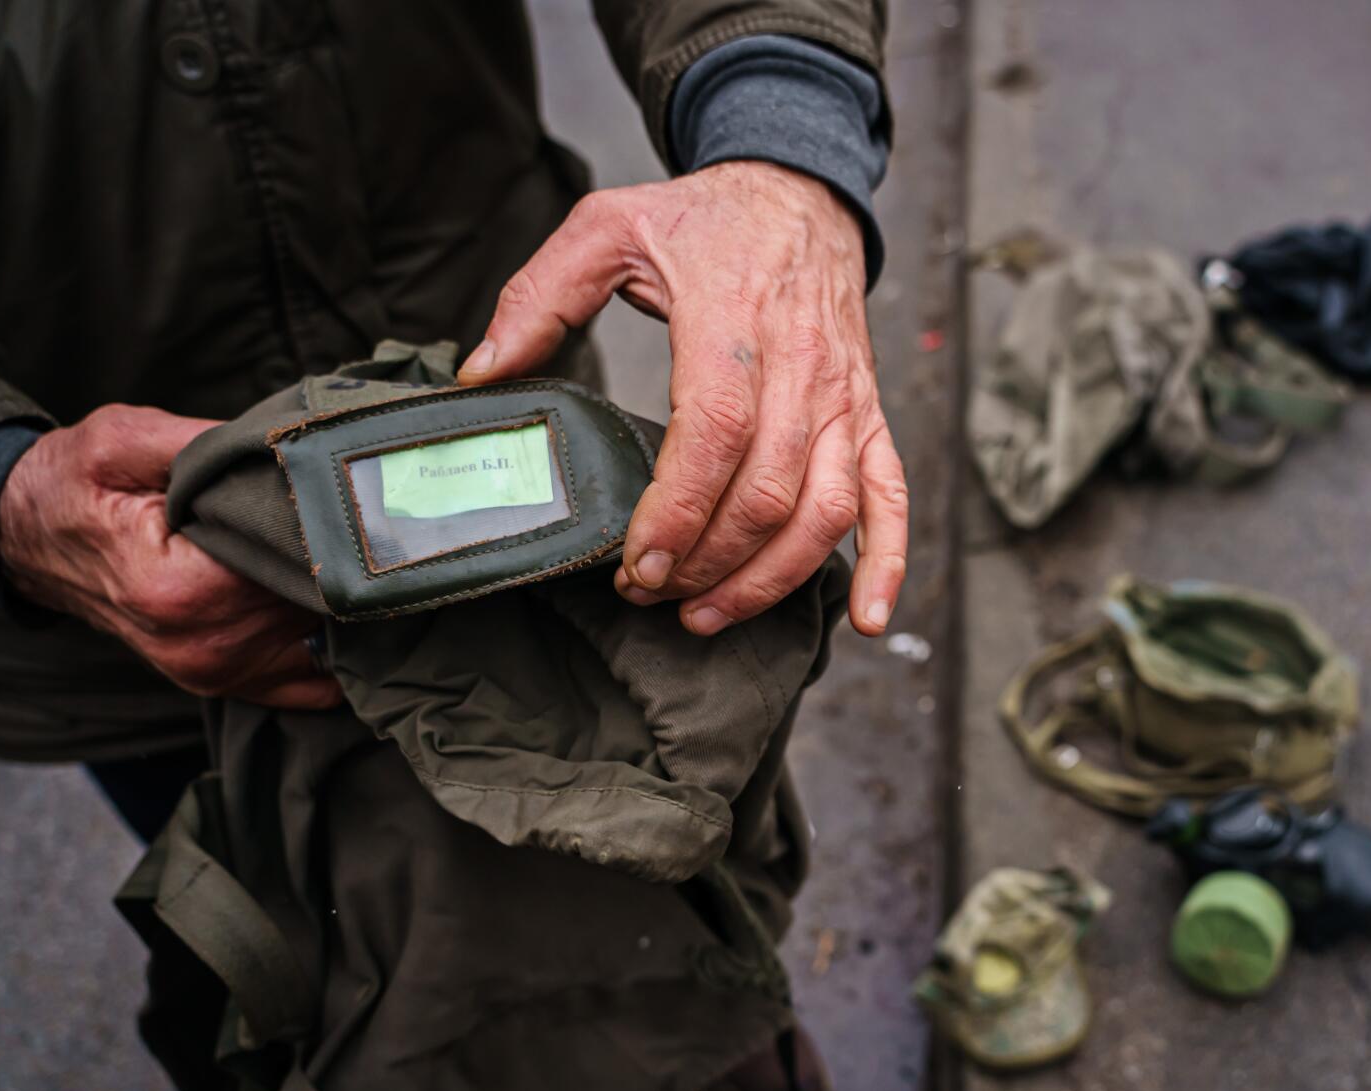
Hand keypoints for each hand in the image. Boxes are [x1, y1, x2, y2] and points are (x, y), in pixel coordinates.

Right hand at [0, 405, 342, 709]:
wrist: (31, 539)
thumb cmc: (77, 486)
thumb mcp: (125, 441)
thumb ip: (204, 443)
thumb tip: (283, 445)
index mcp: (182, 589)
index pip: (296, 565)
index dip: (327, 530)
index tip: (345, 498)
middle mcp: (205, 644)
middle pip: (316, 605)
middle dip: (342, 564)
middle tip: (358, 520)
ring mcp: (218, 672)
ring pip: (325, 642)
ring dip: (344, 603)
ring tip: (346, 554)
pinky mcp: (228, 681)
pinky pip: (313, 682)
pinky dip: (334, 646)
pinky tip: (338, 603)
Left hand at [458, 161, 907, 637]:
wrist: (800, 192)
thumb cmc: (705, 220)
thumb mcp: (607, 227)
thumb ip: (538, 296)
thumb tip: (479, 373)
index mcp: (732, 325)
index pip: (716, 437)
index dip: (678, 512)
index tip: (638, 564)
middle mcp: (801, 370)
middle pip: (767, 493)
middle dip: (706, 561)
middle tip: (650, 593)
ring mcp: (843, 400)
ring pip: (825, 512)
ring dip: (768, 579)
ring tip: (708, 616)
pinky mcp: (868, 417)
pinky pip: (890, 498)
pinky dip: (886, 564)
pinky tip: (868, 619)